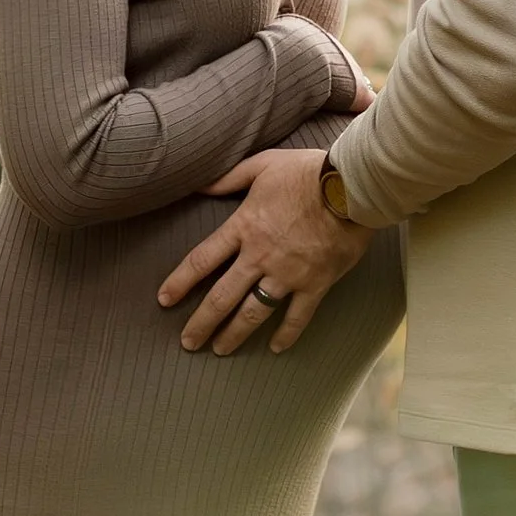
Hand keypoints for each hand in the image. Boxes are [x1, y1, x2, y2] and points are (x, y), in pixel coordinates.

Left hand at [157, 145, 371, 354]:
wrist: (351, 187)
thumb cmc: (307, 172)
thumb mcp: (262, 165)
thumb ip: (229, 178)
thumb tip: (200, 185)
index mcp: (243, 227)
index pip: (202, 260)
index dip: (180, 282)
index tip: (164, 301)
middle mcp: (260, 256)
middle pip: (222, 297)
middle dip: (201, 323)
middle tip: (188, 342)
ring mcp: (287, 274)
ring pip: (254, 313)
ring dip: (234, 334)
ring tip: (220, 350)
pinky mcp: (315, 284)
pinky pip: (297, 316)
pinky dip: (286, 335)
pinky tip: (275, 348)